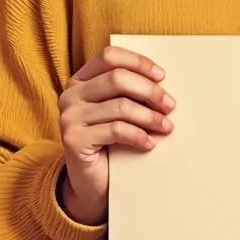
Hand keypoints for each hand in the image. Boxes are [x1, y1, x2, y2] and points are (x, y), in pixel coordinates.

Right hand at [57, 45, 173, 224]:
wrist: (93, 182)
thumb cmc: (112, 142)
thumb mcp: (120, 112)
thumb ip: (131, 93)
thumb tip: (164, 84)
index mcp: (81, 80)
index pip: (110, 57)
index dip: (138, 62)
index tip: (162, 76)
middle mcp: (71, 95)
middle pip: (117, 78)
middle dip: (150, 91)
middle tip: (170, 106)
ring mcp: (69, 117)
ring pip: (120, 106)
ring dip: (150, 117)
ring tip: (166, 127)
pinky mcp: (73, 139)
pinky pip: (116, 130)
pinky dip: (139, 136)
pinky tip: (150, 143)